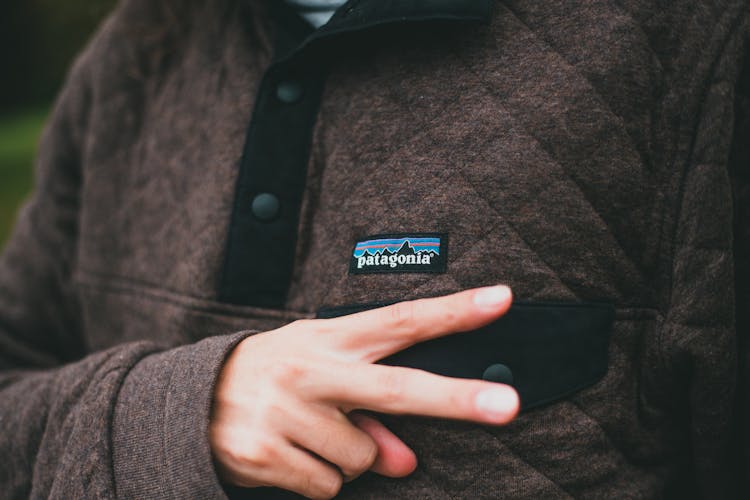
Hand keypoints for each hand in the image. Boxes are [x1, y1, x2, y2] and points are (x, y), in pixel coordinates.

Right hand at [210, 286, 518, 498]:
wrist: (189, 399)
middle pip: (397, 389)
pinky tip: (289, 453)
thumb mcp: (320, 376)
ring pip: (362, 459)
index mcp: (329, 339)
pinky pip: (327, 486)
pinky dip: (318, 479)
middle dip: (457, 399)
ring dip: (348, 457)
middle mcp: (310, 370)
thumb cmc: (275, 377)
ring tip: (308, 432)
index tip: (501, 299)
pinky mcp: (264, 453)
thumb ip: (370, 414)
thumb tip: (407, 462)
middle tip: (510, 405)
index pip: (400, 320)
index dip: (452, 311)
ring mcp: (285, 412)